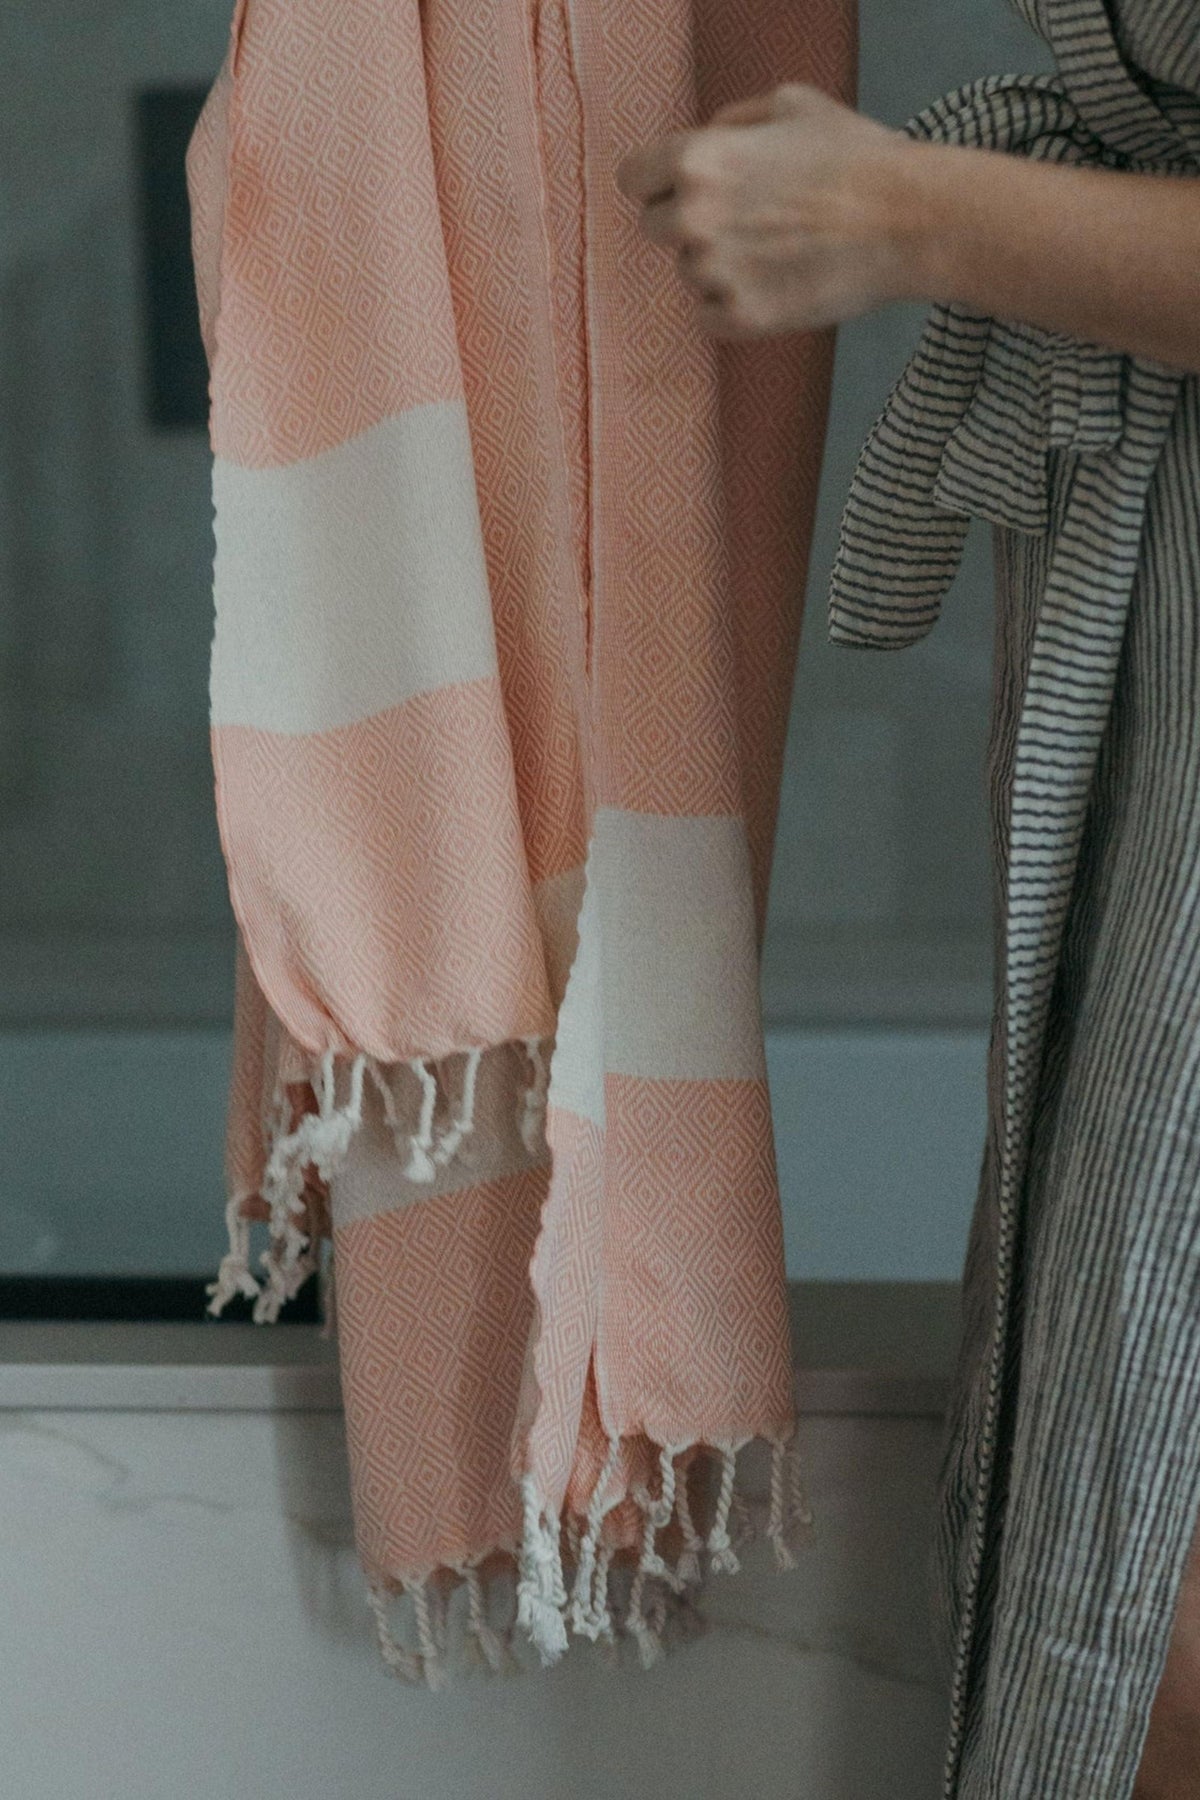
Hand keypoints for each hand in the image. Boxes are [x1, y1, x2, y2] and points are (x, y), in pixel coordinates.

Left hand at [617, 84, 923, 338]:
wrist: (906, 221)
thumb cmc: (854, 157)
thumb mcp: (791, 105)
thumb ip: (733, 122)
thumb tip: (706, 139)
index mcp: (697, 160)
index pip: (632, 179)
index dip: (657, 182)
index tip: (678, 190)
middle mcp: (694, 217)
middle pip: (656, 228)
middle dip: (689, 223)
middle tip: (742, 221)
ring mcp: (714, 273)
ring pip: (689, 273)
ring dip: (717, 265)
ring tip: (774, 251)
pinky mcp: (739, 318)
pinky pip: (709, 316)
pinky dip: (733, 306)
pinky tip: (775, 283)